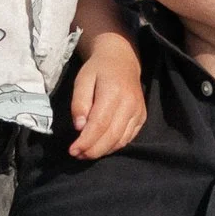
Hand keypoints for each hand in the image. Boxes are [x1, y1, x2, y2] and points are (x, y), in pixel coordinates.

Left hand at [68, 32, 147, 160]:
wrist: (122, 60)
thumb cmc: (98, 69)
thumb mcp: (82, 80)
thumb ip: (79, 103)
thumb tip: (79, 127)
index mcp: (114, 92)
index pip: (100, 124)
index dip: (86, 141)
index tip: (72, 150)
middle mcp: (130, 104)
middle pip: (111, 136)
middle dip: (93, 150)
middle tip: (77, 155)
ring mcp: (138, 112)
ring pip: (121, 140)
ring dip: (102, 151)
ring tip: (86, 153)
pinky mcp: (142, 117)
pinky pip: (128, 138)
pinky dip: (114, 146)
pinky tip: (101, 146)